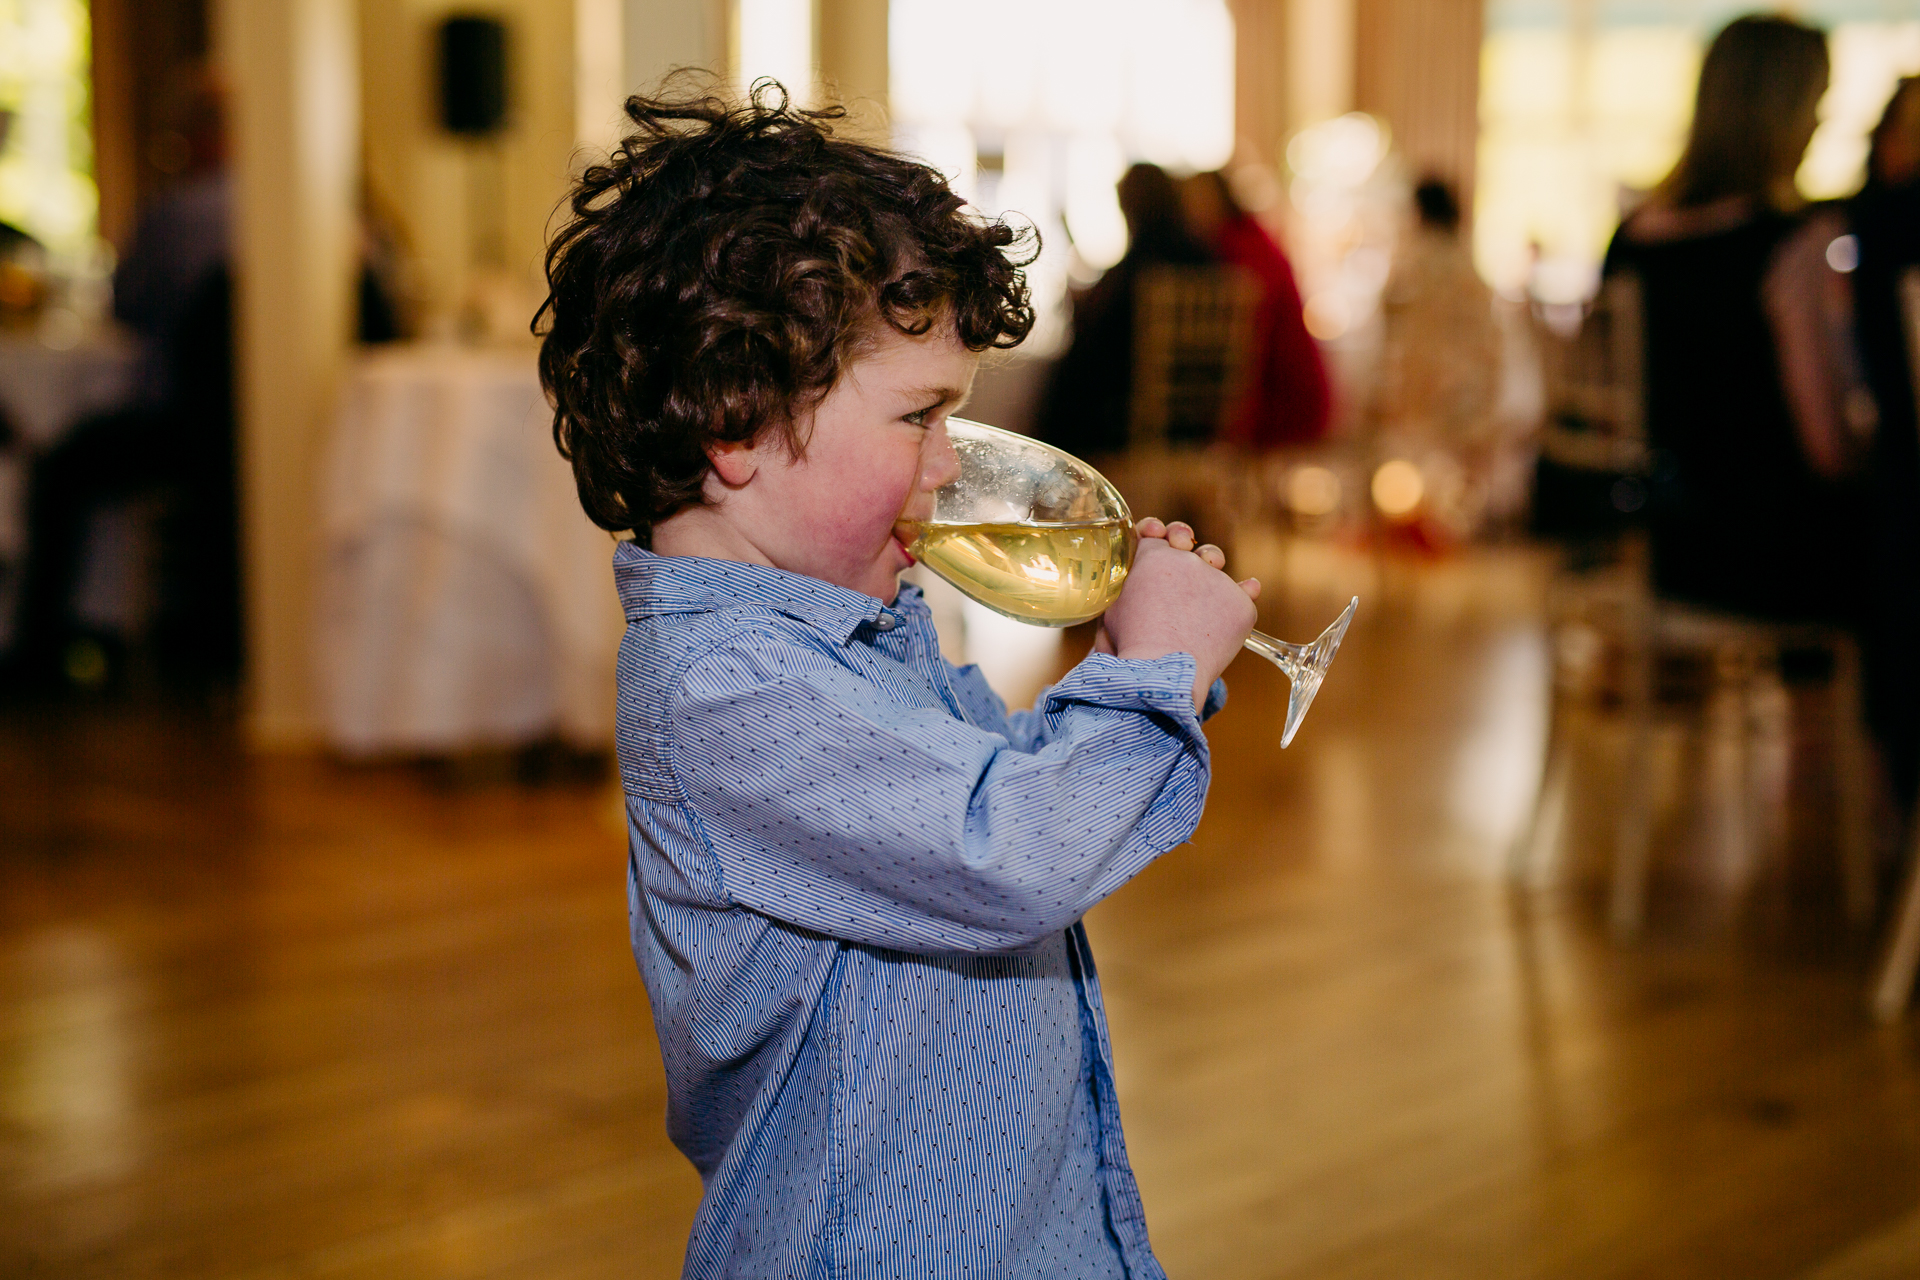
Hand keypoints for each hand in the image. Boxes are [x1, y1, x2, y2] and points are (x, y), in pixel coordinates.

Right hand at [1097, 518, 1259, 708]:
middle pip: (1187, 542)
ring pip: (1216, 567)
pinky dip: (1239, 603)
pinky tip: (1248, 593)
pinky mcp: (1240, 604)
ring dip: (1212, 571)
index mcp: (1150, 556)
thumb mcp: (1113, 608)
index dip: (1156, 535)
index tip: (1160, 539)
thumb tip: (1139, 590)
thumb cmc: (1129, 646)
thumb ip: (1127, 586)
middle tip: (1184, 549)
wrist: (1160, 673)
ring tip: (1204, 592)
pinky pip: (1244, 597)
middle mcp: (1185, 560)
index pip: (1154, 534)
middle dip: (1185, 542)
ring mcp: (1216, 580)